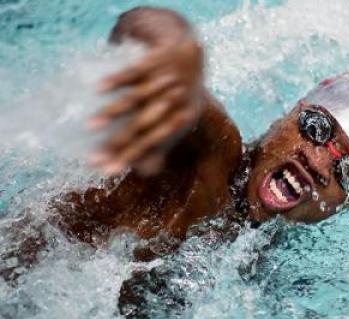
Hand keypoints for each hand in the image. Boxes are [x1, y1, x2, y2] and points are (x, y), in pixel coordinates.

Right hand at [89, 35, 203, 175]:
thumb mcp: (179, 121)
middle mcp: (174, 102)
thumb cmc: (180, 97)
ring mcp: (164, 81)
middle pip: (142, 126)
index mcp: (181, 121)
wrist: (191, 55)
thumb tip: (146, 172)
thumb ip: (161, 146)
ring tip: (89, 127)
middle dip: (117, 143)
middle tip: (91, 159)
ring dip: (113, 113)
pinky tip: (98, 89)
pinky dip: (116, 80)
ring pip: (136, 99)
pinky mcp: (155, 60)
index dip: (129, 157)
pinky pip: (133, 71)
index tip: (106, 171)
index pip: (151, 144)